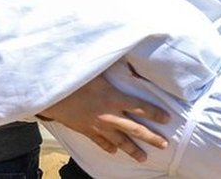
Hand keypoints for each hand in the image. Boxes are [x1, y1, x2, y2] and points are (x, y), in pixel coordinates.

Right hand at [39, 74, 169, 161]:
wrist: (53, 94)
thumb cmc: (75, 76)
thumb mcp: (98, 69)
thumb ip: (115, 69)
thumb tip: (129, 62)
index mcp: (114, 98)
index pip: (140, 108)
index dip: (155, 113)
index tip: (167, 119)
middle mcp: (109, 115)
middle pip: (135, 129)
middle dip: (151, 138)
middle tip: (164, 145)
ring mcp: (98, 126)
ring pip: (119, 141)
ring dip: (132, 150)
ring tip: (143, 158)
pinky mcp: (86, 131)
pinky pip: (100, 142)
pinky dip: (109, 147)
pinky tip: (115, 151)